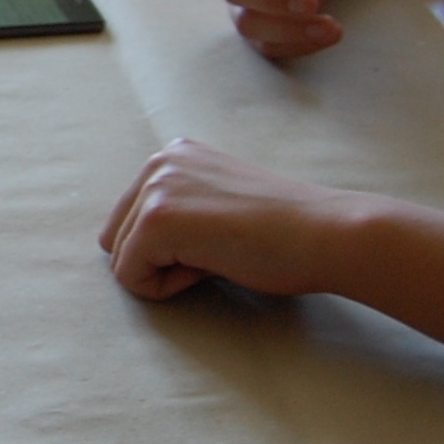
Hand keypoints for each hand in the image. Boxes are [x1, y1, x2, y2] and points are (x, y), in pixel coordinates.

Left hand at [99, 138, 365, 301]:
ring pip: (121, 260)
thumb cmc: (285, 232)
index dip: (171, 250)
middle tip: (218, 251)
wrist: (326, 234)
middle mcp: (159, 162)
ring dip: (165, 273)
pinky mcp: (158, 219)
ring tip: (218, 254)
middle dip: (159, 260)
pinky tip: (211, 266)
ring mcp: (157, 187)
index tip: (220, 239)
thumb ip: (181, 211)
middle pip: (117, 240)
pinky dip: (166, 287)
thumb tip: (138, 249)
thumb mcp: (219, 204)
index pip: (130, 223)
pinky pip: (130, 277)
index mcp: (174, 156)